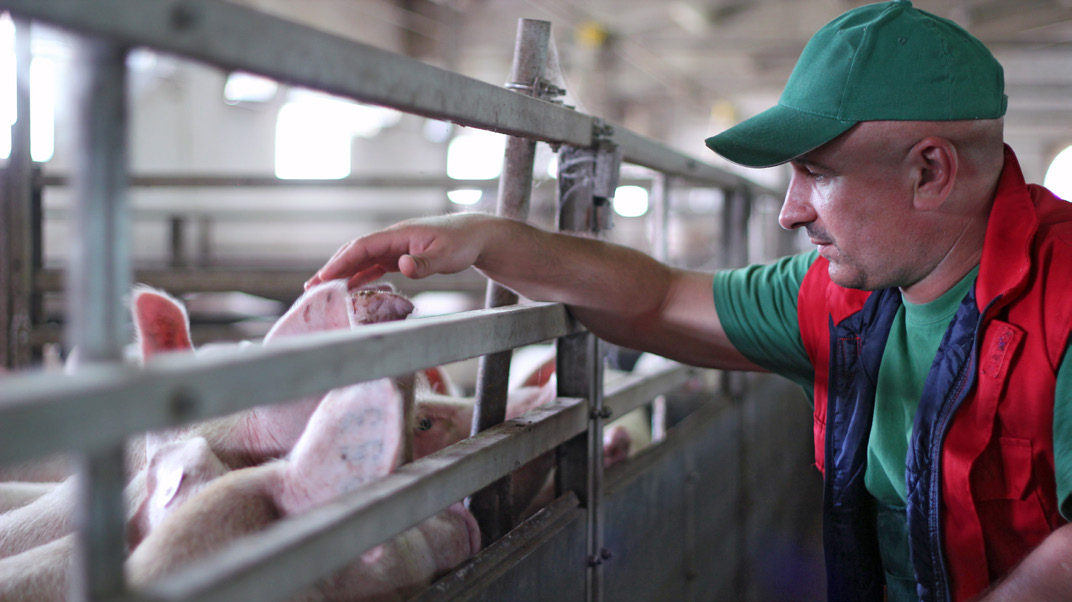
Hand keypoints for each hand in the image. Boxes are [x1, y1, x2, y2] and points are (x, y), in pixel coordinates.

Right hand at [306, 213, 491, 290]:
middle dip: (333, 268)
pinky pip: (374, 266)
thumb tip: (402, 267)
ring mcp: (395, 248)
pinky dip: (360, 276)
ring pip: (362, 259)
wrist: (476, 236)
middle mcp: (392, 239)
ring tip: (322, 290)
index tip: (324, 278)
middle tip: (312, 287)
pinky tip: (349, 288)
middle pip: (355, 252)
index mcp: (398, 235)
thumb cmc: (462, 243)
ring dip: (343, 273)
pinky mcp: (401, 256)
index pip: (362, 247)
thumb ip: (424, 262)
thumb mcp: (446, 255)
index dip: (341, 262)